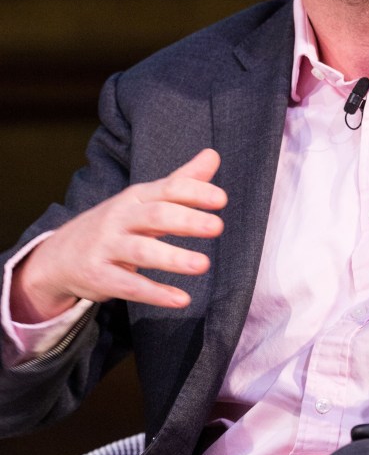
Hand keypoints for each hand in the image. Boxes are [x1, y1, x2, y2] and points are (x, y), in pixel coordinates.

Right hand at [11, 149, 226, 321]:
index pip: (167, 188)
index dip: (194, 192)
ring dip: (173, 258)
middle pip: (155, 216)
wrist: (60, 255)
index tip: (221, 199)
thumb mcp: (145, 199)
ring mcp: (107, 247)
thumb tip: (213, 155)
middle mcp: (121, 218)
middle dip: (186, 220)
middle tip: (218, 226)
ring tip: (203, 264)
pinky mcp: (99, 277)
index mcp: (137, 197)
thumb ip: (181, 181)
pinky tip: (181, 299)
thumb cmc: (117, 224)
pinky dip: (155, 294)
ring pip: (142, 251)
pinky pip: (129, 286)